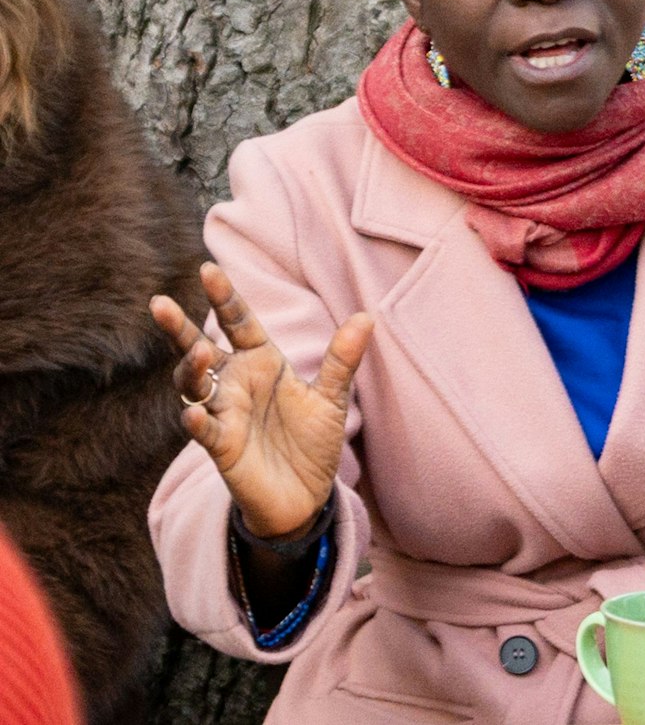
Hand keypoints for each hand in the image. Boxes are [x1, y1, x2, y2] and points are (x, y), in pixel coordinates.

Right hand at [151, 263, 373, 539]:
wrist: (306, 495)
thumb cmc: (313, 442)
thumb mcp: (332, 398)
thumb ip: (342, 360)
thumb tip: (366, 318)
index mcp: (261, 363)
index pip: (238, 322)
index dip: (224, 298)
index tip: (208, 269)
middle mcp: (235, 384)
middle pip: (198, 349)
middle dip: (177, 328)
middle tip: (158, 303)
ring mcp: (224, 414)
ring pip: (194, 386)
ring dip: (191, 369)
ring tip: (199, 352)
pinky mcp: (221, 447)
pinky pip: (203, 430)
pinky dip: (197, 420)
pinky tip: (193, 412)